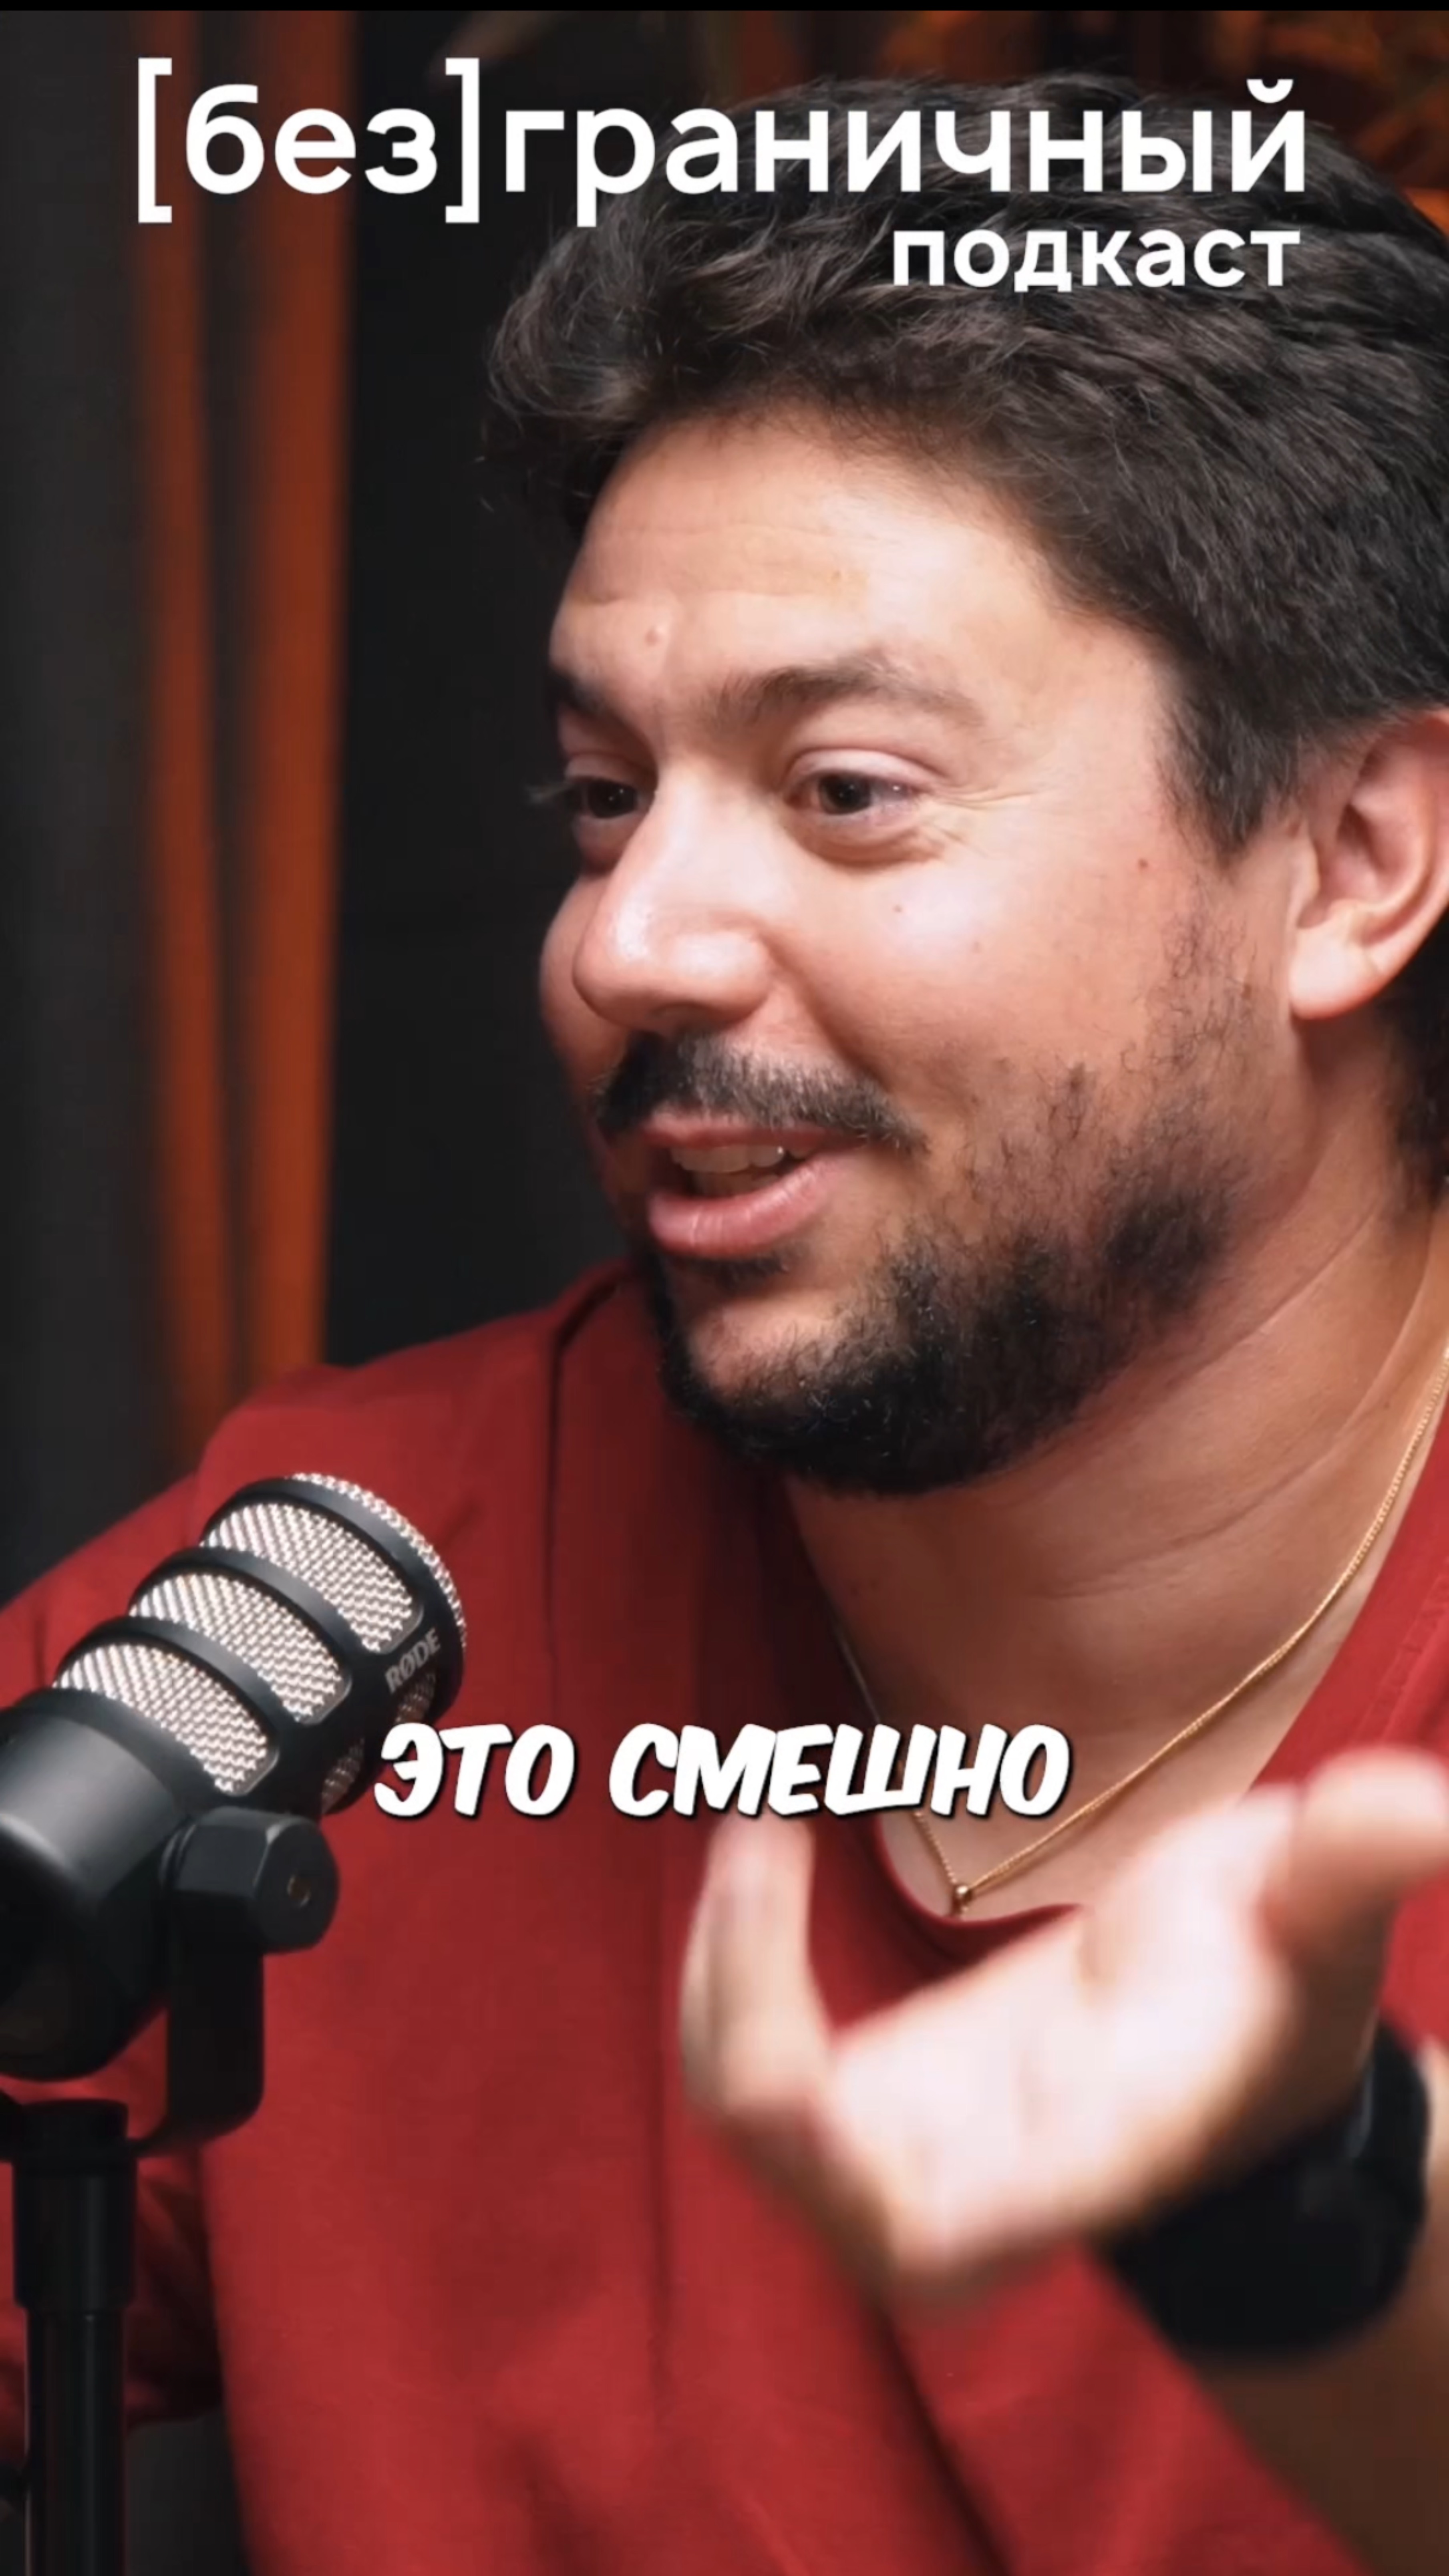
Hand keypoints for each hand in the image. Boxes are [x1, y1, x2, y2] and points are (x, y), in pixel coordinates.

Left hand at [679, 1751, 1448, 2305]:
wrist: (1211, 2039)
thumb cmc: (1270, 1970)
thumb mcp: (1315, 1908)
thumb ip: (1354, 1862)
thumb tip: (1434, 1805)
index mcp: (1102, 2150)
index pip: (973, 2222)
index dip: (875, 2188)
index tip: (793, 2084)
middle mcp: (992, 2191)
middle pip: (822, 2188)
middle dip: (753, 2032)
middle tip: (756, 1839)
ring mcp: (912, 2164)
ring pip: (748, 2125)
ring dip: (722, 1975)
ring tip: (753, 1820)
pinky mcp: (861, 2115)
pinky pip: (741, 2071)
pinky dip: (726, 1969)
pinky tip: (755, 1849)